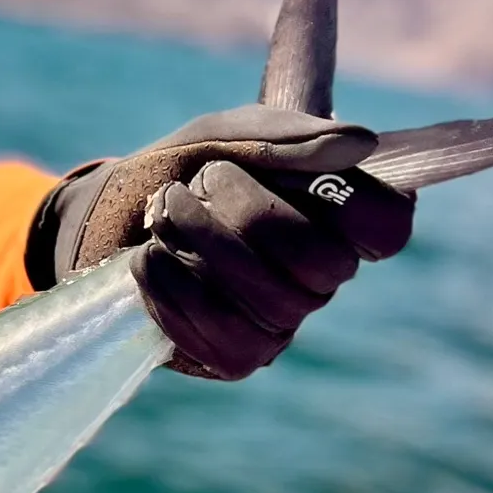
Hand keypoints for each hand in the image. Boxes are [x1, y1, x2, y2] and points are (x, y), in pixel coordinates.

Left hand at [25, 105, 416, 379]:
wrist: (106, 220)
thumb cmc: (182, 171)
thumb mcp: (224, 135)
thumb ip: (285, 136)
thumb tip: (359, 146)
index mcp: (335, 218)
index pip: (386, 227)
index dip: (357, 203)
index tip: (304, 176)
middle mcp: (319, 278)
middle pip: (320, 262)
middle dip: (250, 215)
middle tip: (200, 183)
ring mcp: (280, 323)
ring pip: (271, 302)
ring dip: (203, 246)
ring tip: (164, 217)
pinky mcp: (236, 357)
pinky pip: (223, 335)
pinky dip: (174, 289)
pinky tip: (150, 260)